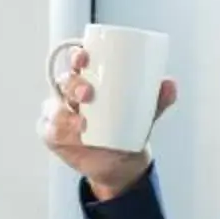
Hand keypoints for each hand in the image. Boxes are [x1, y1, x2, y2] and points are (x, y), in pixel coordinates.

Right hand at [42, 48, 179, 201]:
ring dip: (64, 112)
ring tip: (82, 122)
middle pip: (65, 82)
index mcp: (90, 80)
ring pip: (55, 107)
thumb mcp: (146, 115)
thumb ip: (158, 100)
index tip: (84, 57)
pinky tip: (67, 133)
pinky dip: (56, 130)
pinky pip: (49, 130)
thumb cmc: (129, 129)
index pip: (78, 62)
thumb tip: (170, 84)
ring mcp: (60, 114)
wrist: (122, 163)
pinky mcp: (54, 135)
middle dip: (73, 84)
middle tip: (88, 94)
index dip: (76, 55)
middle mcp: (71, 95)